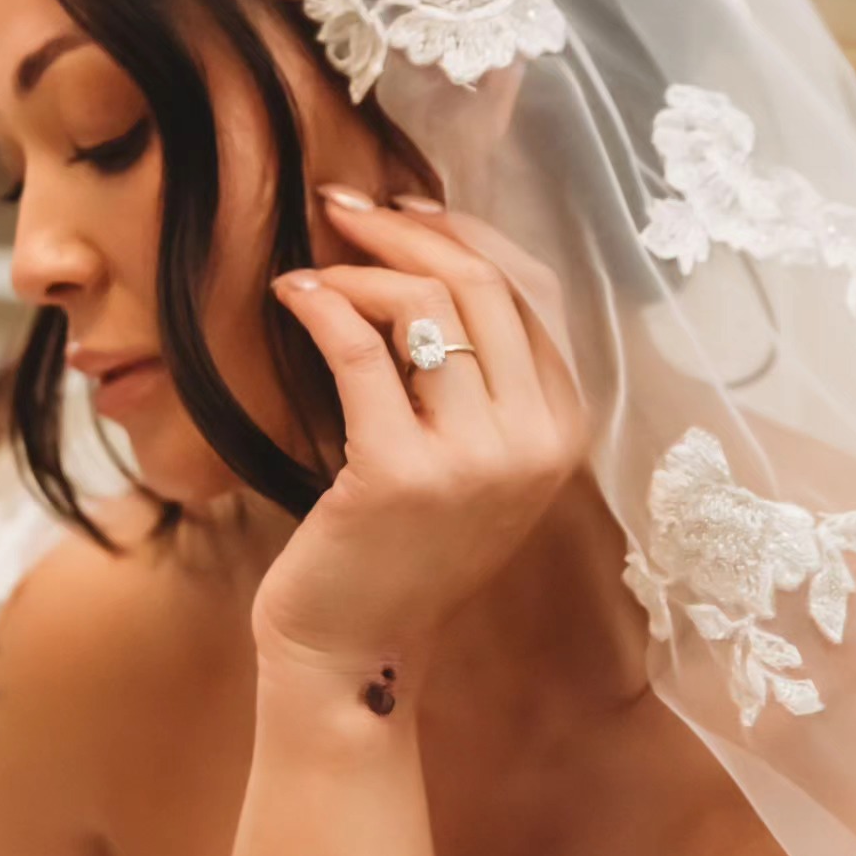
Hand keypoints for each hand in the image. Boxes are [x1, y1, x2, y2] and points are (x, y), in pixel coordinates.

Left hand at [252, 187, 585, 710]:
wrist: (354, 649)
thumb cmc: (396, 546)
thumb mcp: (464, 456)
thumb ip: (472, 374)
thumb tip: (428, 252)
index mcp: (564, 431)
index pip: (530, 292)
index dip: (465, 233)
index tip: (401, 206)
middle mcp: (536, 443)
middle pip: (482, 285)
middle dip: (406, 228)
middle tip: (339, 205)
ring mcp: (475, 461)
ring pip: (426, 306)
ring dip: (357, 269)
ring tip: (310, 269)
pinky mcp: (400, 473)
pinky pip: (361, 351)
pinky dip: (323, 305)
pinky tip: (291, 293)